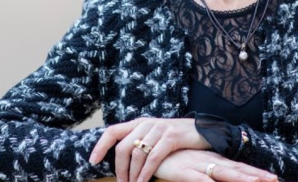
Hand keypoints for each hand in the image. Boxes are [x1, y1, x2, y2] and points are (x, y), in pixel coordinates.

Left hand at [89, 117, 209, 181]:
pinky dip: (146, 172)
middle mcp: (146, 124)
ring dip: (133, 174)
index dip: (100, 146)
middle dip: (119, 169)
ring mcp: (159, 129)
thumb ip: (139, 141)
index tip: (93, 161)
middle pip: (123, 147)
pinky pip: (153, 158)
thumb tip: (121, 159)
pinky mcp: (171, 137)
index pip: (112, 131)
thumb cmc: (176, 138)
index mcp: (139, 123)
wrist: (204, 130)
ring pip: (137, 154)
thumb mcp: (154, 135)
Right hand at [154, 150, 277, 181]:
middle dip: (255, 176)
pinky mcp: (183, 171)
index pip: (237, 167)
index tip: (274, 178)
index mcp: (211, 160)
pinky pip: (200, 180)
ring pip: (223, 173)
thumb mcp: (190, 167)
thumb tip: (215, 177)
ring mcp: (196, 166)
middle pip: (236, 169)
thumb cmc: (170, 160)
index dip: (254, 173)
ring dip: (240, 178)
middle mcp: (207, 162)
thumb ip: (205, 174)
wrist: (146, 148)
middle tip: (274, 180)